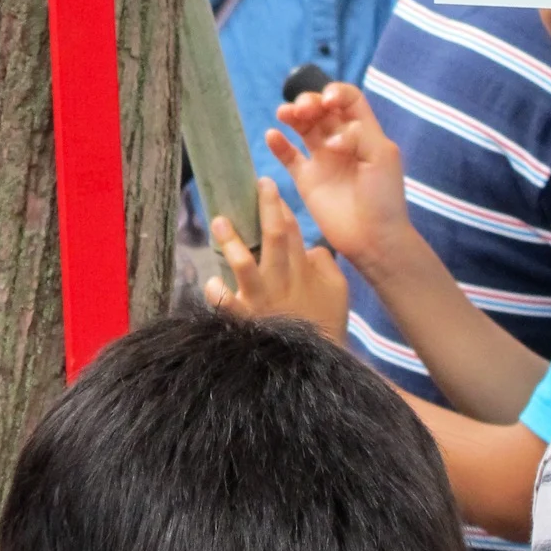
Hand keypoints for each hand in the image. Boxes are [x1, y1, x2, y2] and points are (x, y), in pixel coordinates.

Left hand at [204, 180, 348, 346]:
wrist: (316, 365)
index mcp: (303, 270)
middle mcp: (281, 280)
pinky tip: (212, 282)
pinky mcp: (247, 320)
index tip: (266, 185)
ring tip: (218, 221)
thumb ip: (327, 264)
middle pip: (274, 237)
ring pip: (244, 265)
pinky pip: (227, 305)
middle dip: (266, 208)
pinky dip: (218, 293)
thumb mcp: (338, 292)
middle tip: (256, 185)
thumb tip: (312, 245)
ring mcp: (262, 300)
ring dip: (231, 242)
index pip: (292, 231)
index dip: (279, 206)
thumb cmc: (325, 323)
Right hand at [264, 82, 415, 281]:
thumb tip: (331, 137)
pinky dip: (278, 144)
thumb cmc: (385, 198)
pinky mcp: (307, 180)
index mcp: (363, 132)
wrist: (374, 239)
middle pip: (320, 109)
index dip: (335, 93)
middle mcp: (341, 141)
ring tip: (284, 114)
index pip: (348, 99)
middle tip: (304, 110)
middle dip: (309, 101)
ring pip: (303, 127)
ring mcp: (322, 160)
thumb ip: (358, 135)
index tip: (327, 101)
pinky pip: (288, 157)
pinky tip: (272, 136)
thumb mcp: (382, 157)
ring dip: (292, 114)